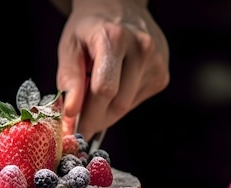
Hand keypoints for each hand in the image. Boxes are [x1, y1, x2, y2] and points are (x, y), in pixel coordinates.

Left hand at [56, 0, 168, 139]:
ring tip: (96, 91)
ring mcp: (156, 63)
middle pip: (117, 104)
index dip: (87, 116)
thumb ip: (69, 80)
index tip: (73, 131)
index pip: (104, 90)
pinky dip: (120, 102)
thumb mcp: (70, 47)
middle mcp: (142, 48)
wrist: (119, 8)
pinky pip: (135, 103)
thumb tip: (71, 113)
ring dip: (106, 111)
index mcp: (115, 39)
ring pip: (126, 107)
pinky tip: (115, 85)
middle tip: (79, 122)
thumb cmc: (90, 28)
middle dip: (95, 119)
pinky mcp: (162, 75)